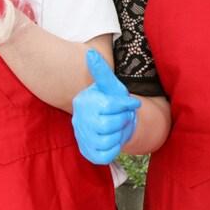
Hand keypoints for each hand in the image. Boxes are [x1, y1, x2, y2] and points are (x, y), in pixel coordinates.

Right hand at [71, 49, 141, 163]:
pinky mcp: (88, 153)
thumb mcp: (110, 86)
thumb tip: (90, 53)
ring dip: (119, 135)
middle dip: (122, 121)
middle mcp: (78, 120)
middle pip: (110, 124)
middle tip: (122, 117)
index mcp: (83, 102)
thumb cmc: (110, 101)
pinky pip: (107, 155)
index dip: (125, 105)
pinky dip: (114, 149)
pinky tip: (112, 140)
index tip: (131, 103)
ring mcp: (82, 138)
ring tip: (116, 128)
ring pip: (110, 141)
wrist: (109, 122)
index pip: (110, 106)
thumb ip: (101, 71)